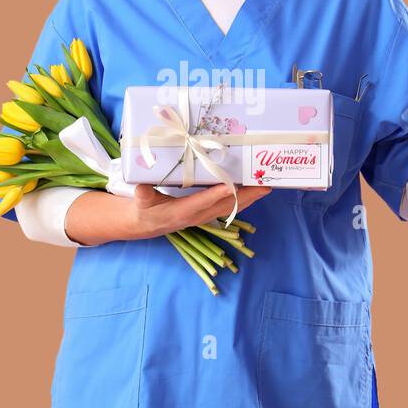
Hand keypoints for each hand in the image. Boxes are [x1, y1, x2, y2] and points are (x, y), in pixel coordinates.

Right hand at [130, 183, 271, 239]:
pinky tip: (254, 191)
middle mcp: (197, 215)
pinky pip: (230, 207)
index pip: (202, 202)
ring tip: (266, 186)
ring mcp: (205, 216)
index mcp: (181, 211)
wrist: (148, 223)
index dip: (216, 195)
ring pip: (231, 207)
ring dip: (250, 198)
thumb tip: (141, 185)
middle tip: (264, 184)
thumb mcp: (140, 201)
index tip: (231, 186)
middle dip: (245, 195)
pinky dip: (244, 199)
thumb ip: (143, 194)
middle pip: (225, 205)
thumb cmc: (145, 208)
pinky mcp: (208, 214)